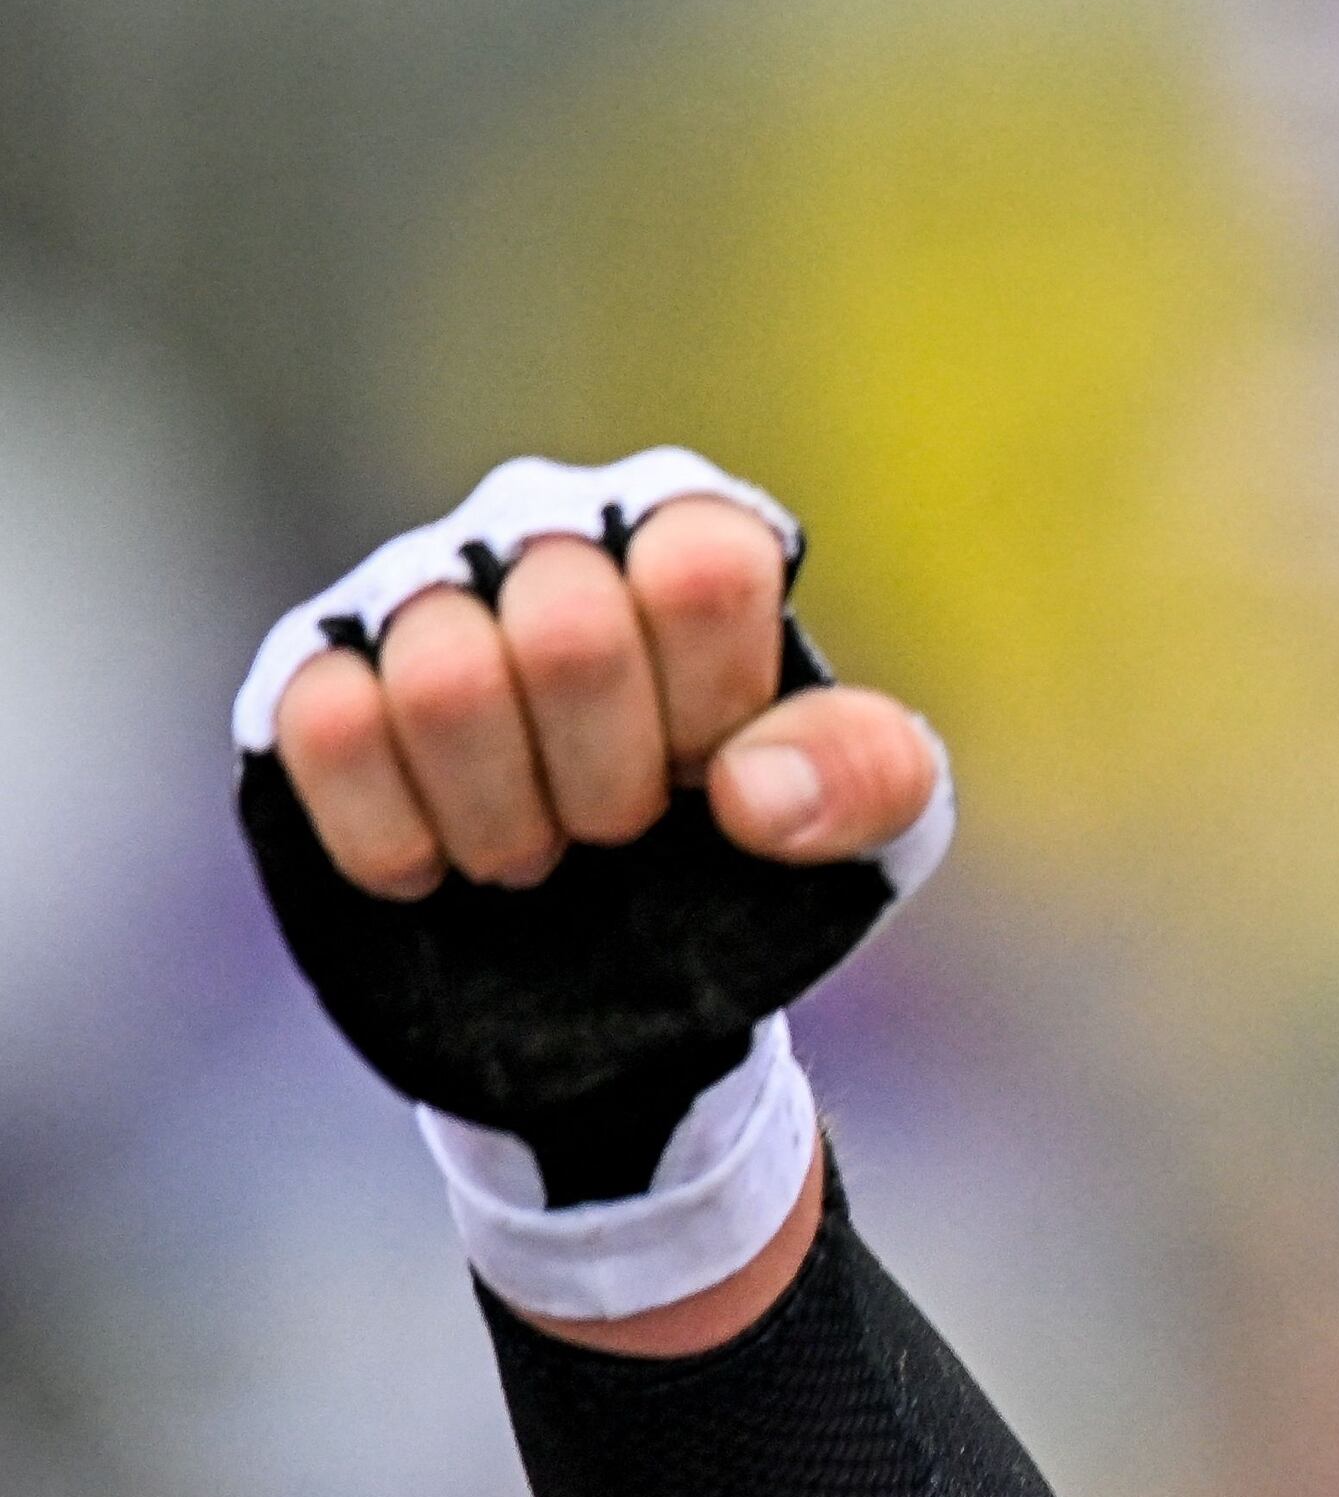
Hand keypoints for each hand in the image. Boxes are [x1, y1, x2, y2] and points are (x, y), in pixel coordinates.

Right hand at [234, 452, 947, 1227]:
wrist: (628, 965)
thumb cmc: (757, 855)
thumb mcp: (871, 826)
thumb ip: (866, 777)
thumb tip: (750, 793)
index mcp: (688, 533)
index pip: (699, 565)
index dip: (712, 707)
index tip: (715, 773)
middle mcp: (544, 531)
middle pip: (567, 630)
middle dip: (609, 781)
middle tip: (619, 832)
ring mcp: (415, 596)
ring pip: (440, 681)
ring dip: (506, 819)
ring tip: (535, 853)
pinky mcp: (308, 677)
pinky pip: (330, 728)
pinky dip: (397, 835)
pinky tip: (439, 864)